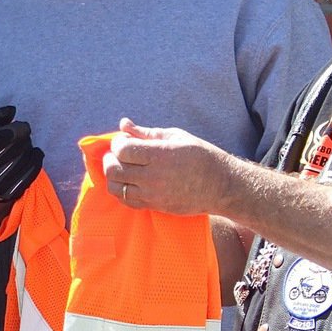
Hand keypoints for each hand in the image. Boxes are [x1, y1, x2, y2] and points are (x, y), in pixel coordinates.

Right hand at [0, 106, 43, 202]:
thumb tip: (12, 110)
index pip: (7, 135)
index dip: (18, 129)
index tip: (20, 128)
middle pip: (19, 144)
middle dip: (23, 138)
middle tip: (21, 138)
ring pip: (27, 154)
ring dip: (29, 147)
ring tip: (23, 148)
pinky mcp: (12, 191)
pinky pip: (34, 168)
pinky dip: (37, 157)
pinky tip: (34, 154)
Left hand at [104, 118, 224, 215]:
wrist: (221, 186)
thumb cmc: (200, 155)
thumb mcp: (176, 137)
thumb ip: (147, 132)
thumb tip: (123, 124)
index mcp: (160, 155)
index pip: (122, 149)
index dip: (117, 143)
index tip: (124, 140)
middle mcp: (153, 176)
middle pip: (114, 169)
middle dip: (110, 159)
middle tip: (118, 153)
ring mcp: (153, 194)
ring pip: (115, 188)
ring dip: (113, 176)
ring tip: (121, 167)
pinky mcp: (155, 206)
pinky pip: (126, 201)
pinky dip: (120, 190)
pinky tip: (127, 181)